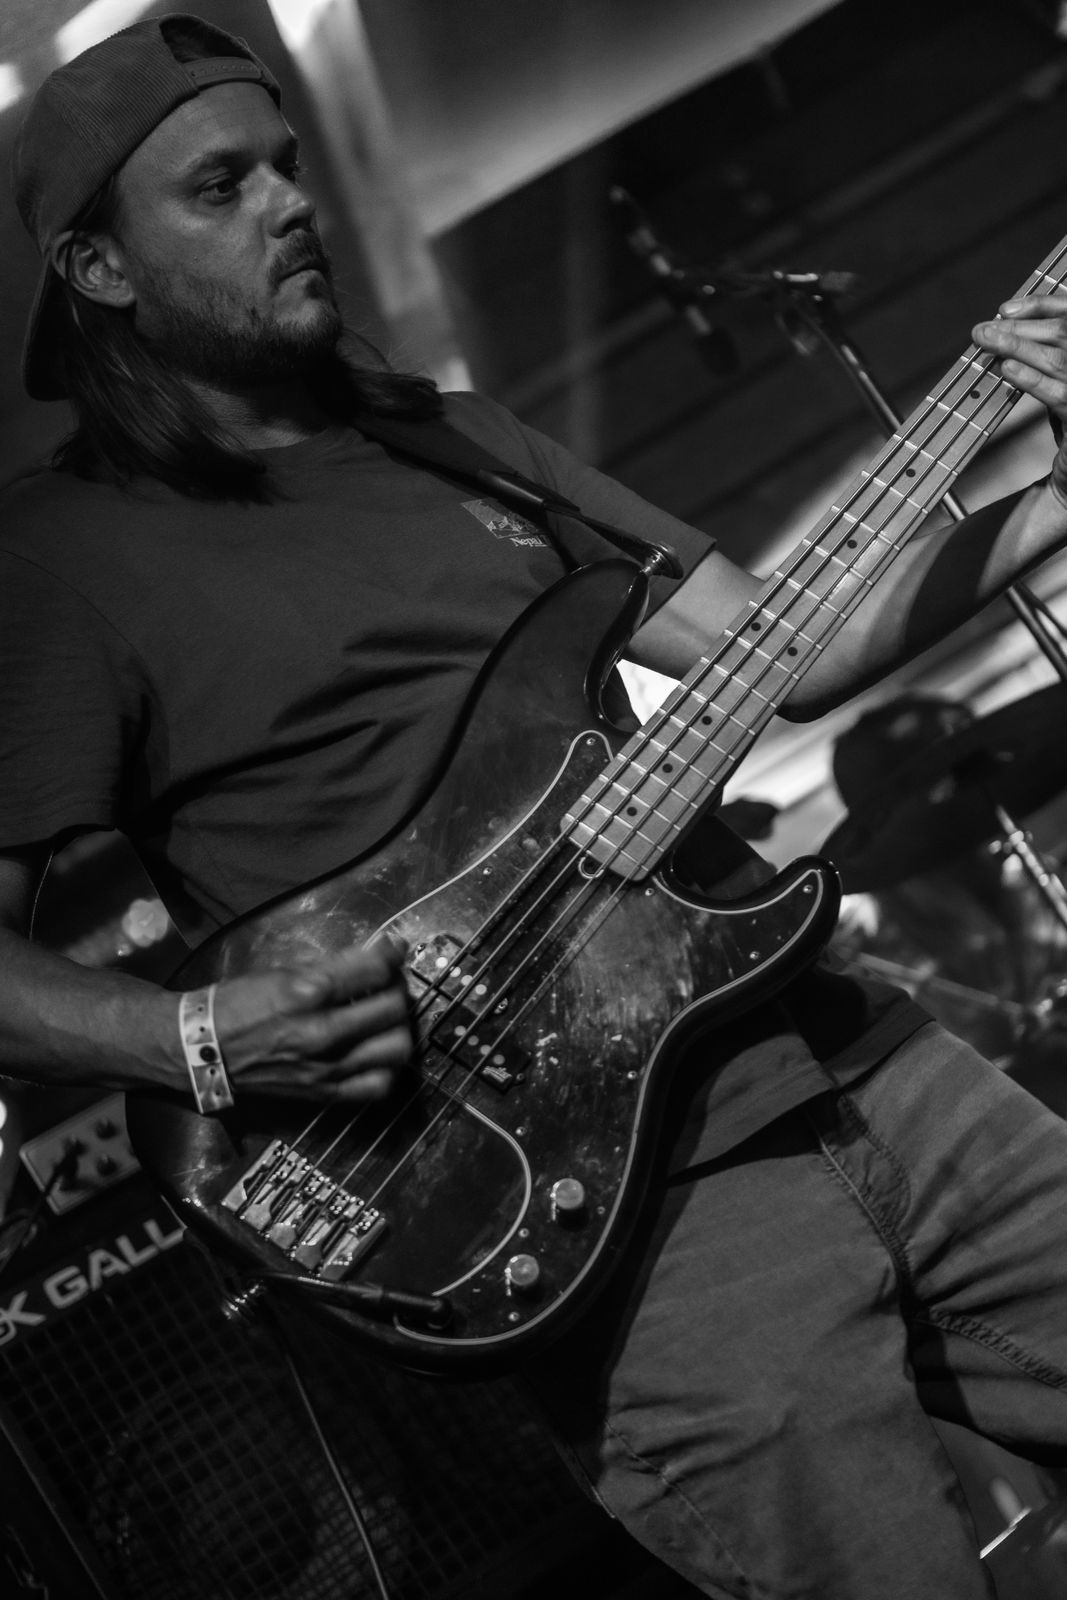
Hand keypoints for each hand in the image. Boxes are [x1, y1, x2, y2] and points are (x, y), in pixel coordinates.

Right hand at [208, 934, 412, 1101]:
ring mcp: (326, 1067)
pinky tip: (376, 1052)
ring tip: (386, 1018)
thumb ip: (331, 966)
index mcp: (308, 991)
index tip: (395, 948)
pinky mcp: (324, 1093)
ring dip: (398, 1027)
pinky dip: (387, 1067)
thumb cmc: (238, 1002)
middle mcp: (322, 1031)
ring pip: (397, 1047)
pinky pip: (379, 1085)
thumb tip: (374, 957)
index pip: (376, 967)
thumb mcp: (283, 970)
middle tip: (388, 983)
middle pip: (393, 1006)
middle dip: (397, 987)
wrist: (201, 1049)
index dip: (393, 952)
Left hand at [973, 295, 1066, 505]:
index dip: (1041, 305)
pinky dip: (1030, 379)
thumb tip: (1004, 329)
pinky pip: (1057, 393)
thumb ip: (1042, 356)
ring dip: (1017, 346)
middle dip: (1019, 327)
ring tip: (986, 342)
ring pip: (1058, 359)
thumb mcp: (1057, 381)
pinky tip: (1007, 370)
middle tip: (982, 329)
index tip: (1005, 309)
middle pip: (1063, 333)